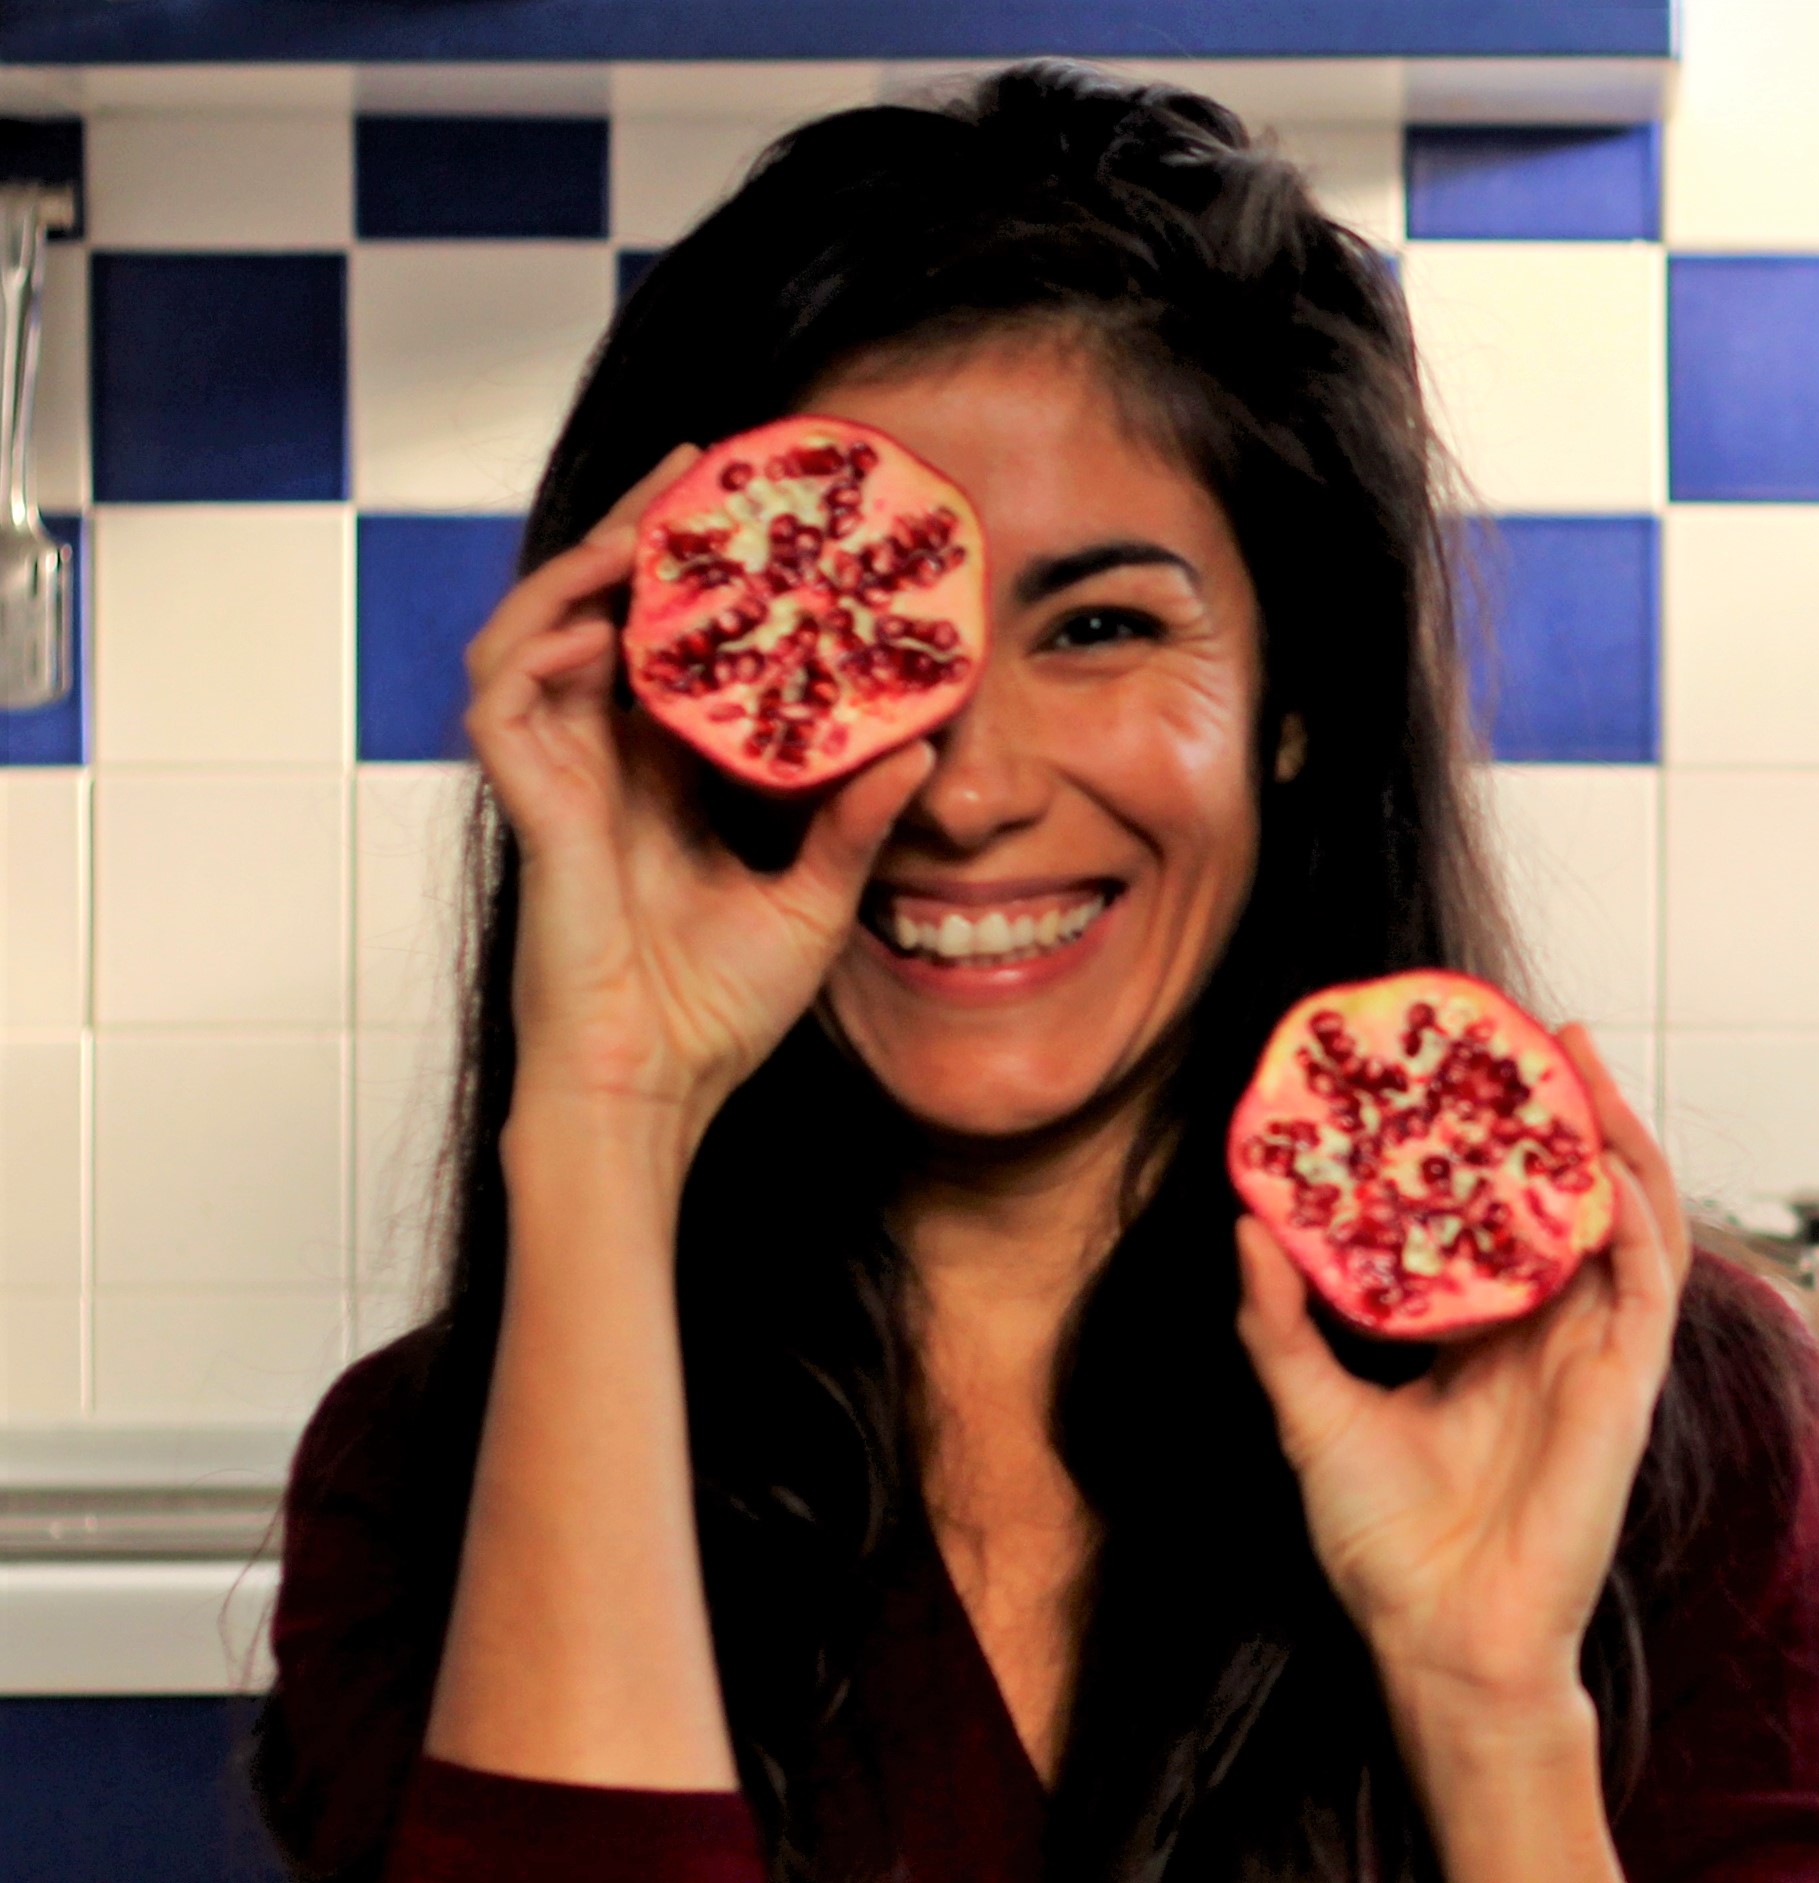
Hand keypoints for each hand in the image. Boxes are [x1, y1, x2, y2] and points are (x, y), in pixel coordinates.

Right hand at [467, 446, 935, 1153]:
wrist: (655, 1086)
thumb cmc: (716, 1013)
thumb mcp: (814, 899)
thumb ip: (854, 823)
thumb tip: (925, 751)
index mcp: (660, 778)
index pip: (667, 648)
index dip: (695, 580)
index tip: (749, 519)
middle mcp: (601, 764)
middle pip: (598, 615)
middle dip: (636, 534)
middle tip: (693, 468)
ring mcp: (555, 781)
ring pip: (536, 633)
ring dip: (580, 568)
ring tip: (643, 523)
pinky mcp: (526, 809)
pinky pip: (503, 701)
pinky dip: (534, 646)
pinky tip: (592, 619)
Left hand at [1233, 1028, 1692, 1735]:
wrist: (1440, 1639)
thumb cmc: (1383, 1549)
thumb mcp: (1310, 1412)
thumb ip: (1280, 1323)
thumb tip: (1244, 1224)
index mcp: (1485, 1340)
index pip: (1502, 1218)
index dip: (1494, 1144)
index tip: (1461, 1071)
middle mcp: (1548, 1337)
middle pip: (1575, 1201)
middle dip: (1568, 1115)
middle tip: (1539, 1035)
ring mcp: (1595, 1359)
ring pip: (1629, 1224)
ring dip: (1617, 1141)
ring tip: (1586, 1065)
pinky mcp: (1626, 1389)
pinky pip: (1649, 1285)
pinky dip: (1636, 1218)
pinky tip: (1605, 1163)